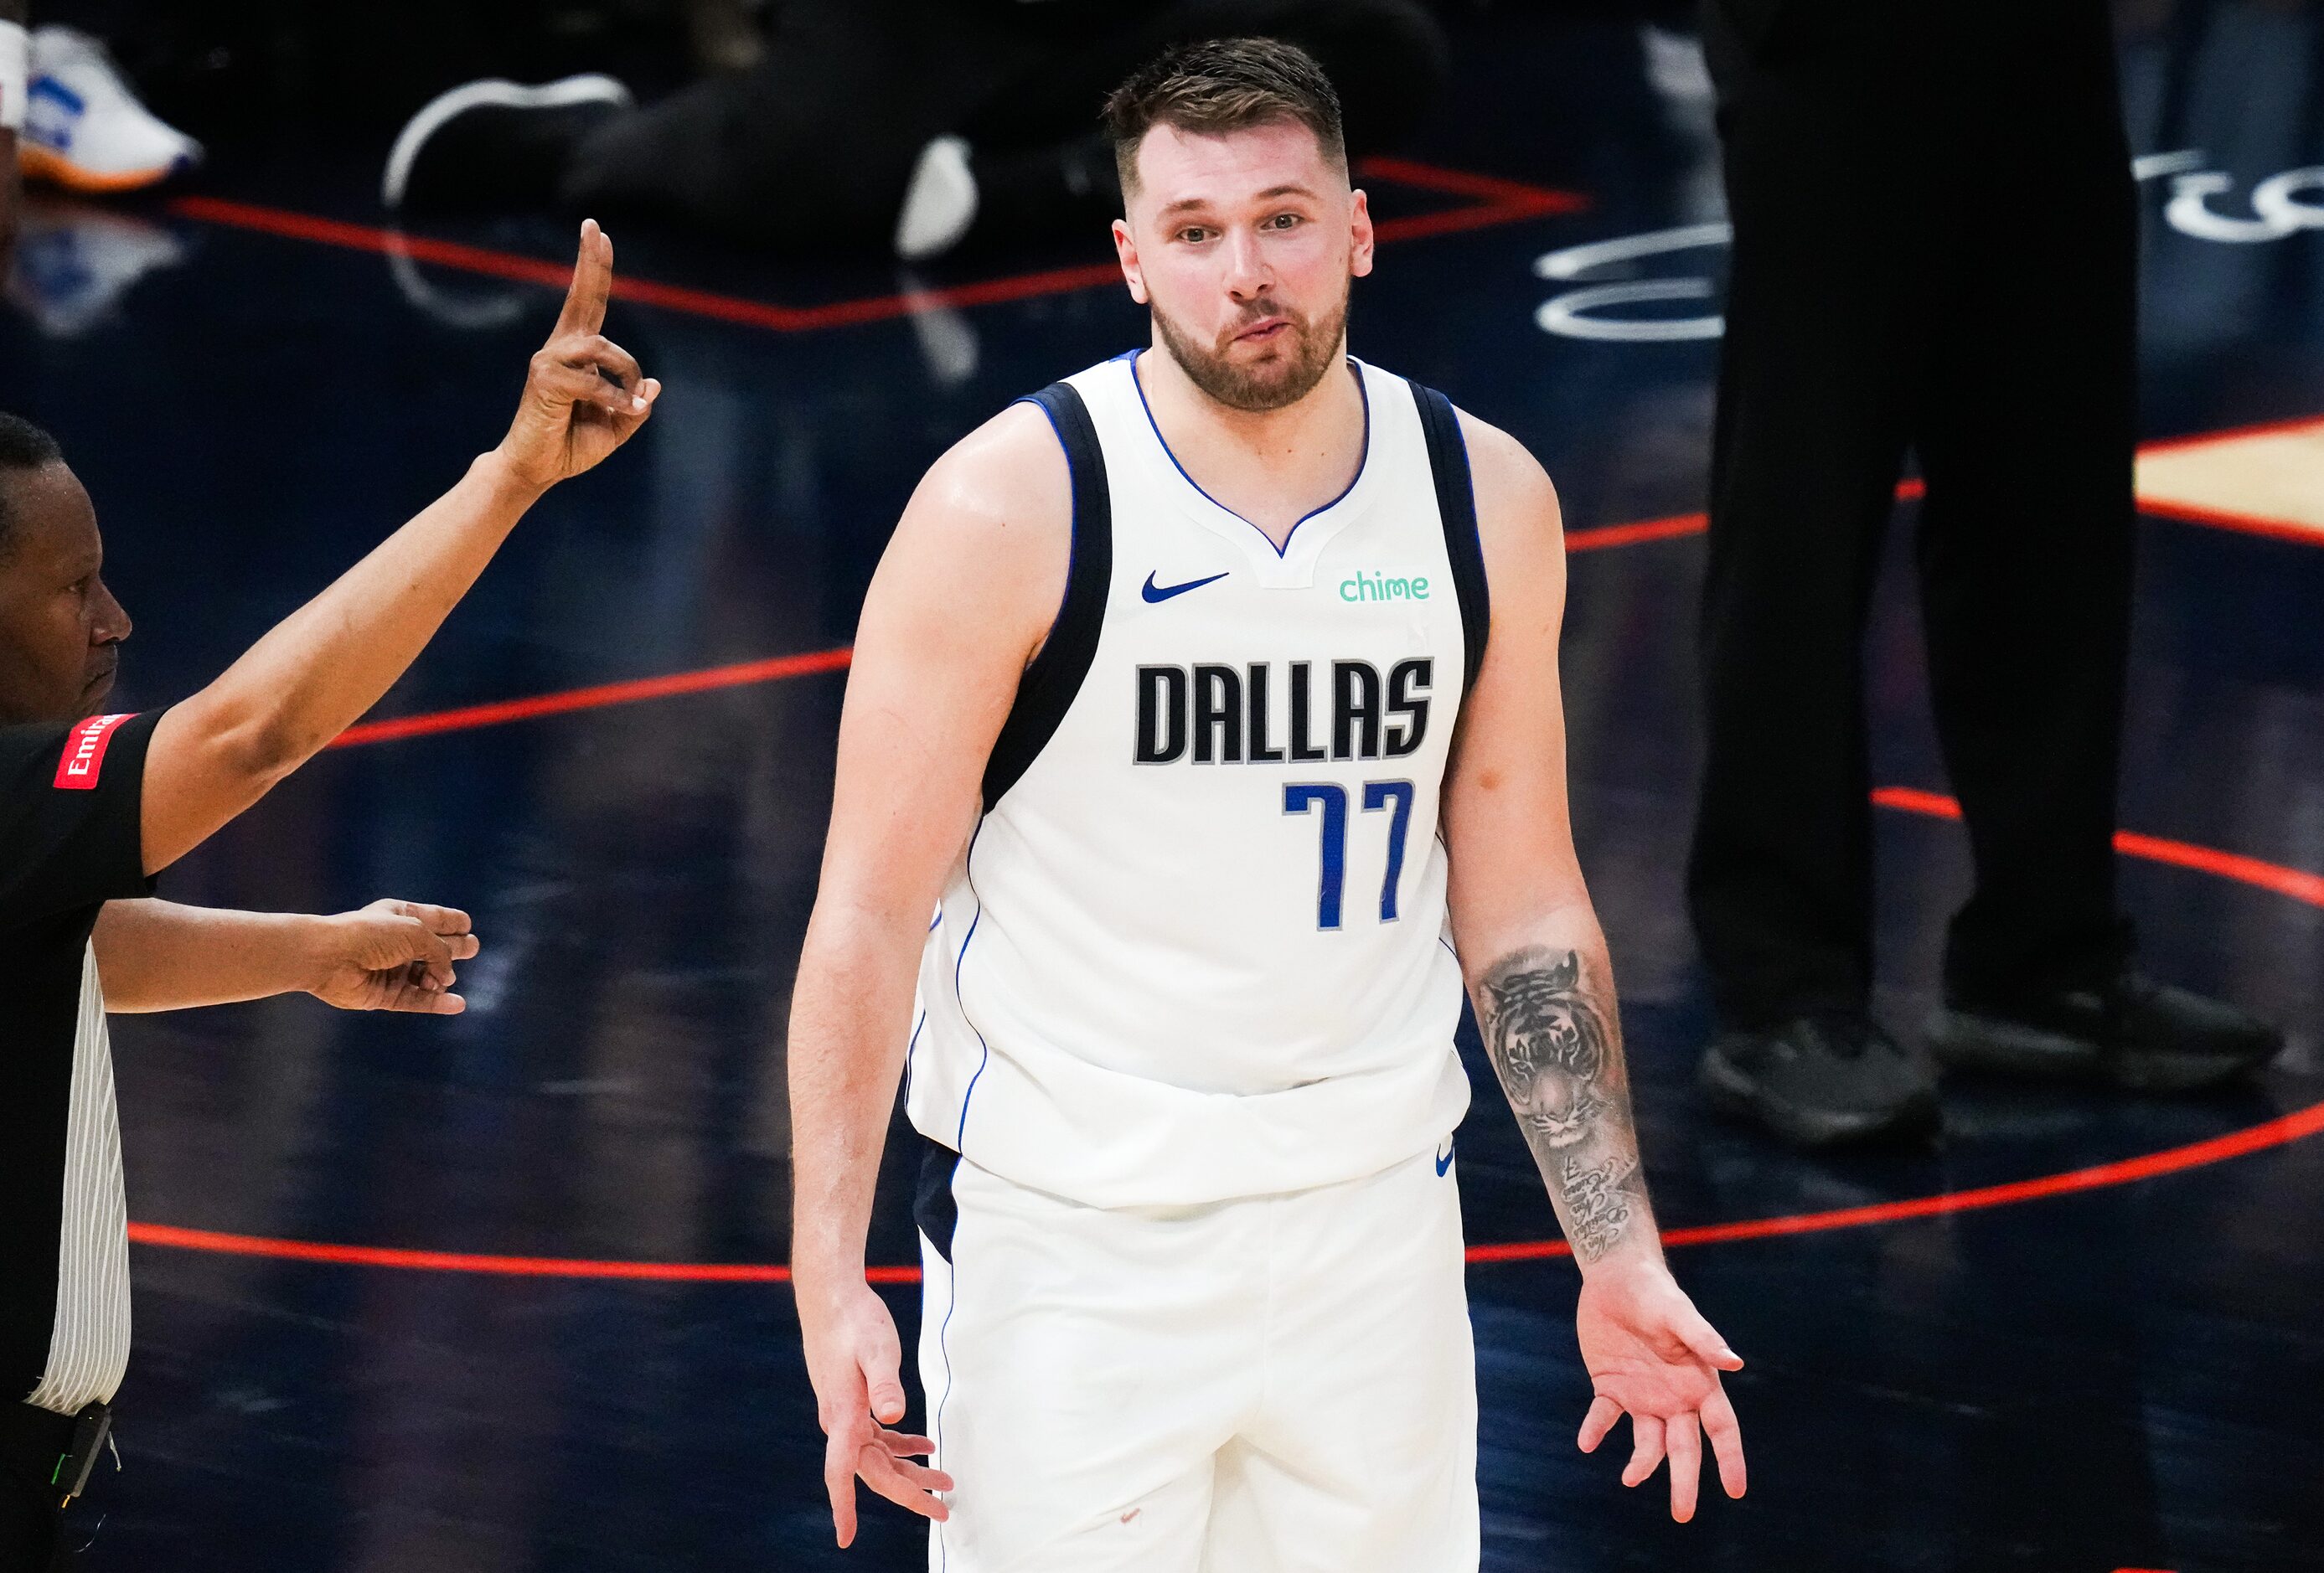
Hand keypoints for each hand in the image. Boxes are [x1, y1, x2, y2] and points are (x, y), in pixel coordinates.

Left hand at [305, 899, 480, 1013]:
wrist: (328, 957)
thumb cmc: (371, 935)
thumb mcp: (415, 932)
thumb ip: (441, 953)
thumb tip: (449, 977)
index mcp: (401, 917)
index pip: (433, 919)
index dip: (451, 922)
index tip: (467, 925)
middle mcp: (397, 943)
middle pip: (433, 948)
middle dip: (454, 948)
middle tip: (473, 948)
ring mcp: (391, 970)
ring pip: (426, 976)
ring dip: (440, 978)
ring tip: (446, 979)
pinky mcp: (385, 995)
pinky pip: (416, 1000)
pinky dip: (436, 1003)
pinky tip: (457, 1004)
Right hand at [495, 219, 660, 489]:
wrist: (538, 469)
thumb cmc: (572, 447)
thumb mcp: (616, 427)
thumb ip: (634, 406)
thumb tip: (653, 384)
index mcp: (579, 355)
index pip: (589, 304)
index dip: (595, 270)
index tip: (600, 235)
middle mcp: (561, 349)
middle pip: (581, 299)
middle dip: (591, 264)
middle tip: (594, 227)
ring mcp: (550, 362)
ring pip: (600, 347)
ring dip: (626, 373)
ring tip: (632, 403)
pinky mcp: (546, 381)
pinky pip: (593, 381)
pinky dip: (616, 399)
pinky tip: (624, 412)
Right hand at [799, 1276, 951, 1546]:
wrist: (832, 1295)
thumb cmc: (853, 1320)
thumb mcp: (876, 1349)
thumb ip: (885, 1384)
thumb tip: (892, 1416)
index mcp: (843, 1416)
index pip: (841, 1472)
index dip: (843, 1507)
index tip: (845, 1538)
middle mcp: (840, 1422)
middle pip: (874, 1472)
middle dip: (909, 1493)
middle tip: (944, 1510)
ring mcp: (846, 1413)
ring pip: (880, 1456)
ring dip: (910, 1471)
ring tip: (945, 1481)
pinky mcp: (854, 1400)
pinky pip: (878, 1436)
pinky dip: (901, 1445)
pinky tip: (924, 1446)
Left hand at [1574, 1257, 1746, 1521]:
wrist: (1615, 1277)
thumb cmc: (1655, 1293)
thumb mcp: (1678, 1314)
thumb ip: (1703, 1339)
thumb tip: (1734, 1363)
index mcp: (1699, 1382)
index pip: (1722, 1429)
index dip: (1730, 1459)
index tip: (1736, 1490)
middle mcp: (1674, 1397)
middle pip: (1684, 1447)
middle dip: (1685, 1480)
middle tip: (1682, 1513)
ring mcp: (1642, 1396)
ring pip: (1647, 1443)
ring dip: (1641, 1463)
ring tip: (1630, 1477)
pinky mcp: (1610, 1388)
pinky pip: (1604, 1417)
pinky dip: (1596, 1430)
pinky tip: (1587, 1441)